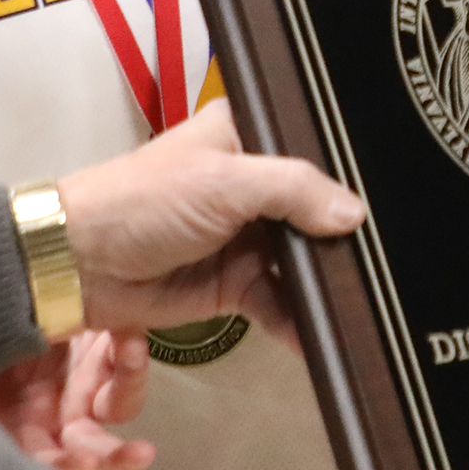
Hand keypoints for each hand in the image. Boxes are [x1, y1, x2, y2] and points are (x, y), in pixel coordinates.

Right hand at [0, 328, 156, 469]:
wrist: (4, 304)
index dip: (61, 465)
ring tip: (132, 356)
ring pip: (121, 403)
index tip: (83, 463)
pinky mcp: (108, 352)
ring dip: (130, 388)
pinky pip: (126, 359)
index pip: (43, 459)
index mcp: (22, 427)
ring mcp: (87, 384)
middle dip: (115, 457)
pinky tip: (128, 337)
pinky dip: (130, 354)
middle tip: (139, 456)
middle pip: (93, 448)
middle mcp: (61, 415)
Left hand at [61, 101, 363, 331]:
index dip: (344, 171)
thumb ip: (295, 190)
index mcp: (244, 136)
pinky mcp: (234, 285)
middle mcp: (251, 183)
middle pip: (314, 208)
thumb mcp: (225, 180)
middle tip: (386, 258)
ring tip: (366, 298)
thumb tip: (355, 215)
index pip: (310, 149)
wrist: (77, 264)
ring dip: (325, 280)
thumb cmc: (142, 201)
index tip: (390, 192)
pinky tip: (327, 333)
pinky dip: (299, 319)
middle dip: (341, 235)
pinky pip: (279, 302)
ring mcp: (245, 237)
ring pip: (303, 258)